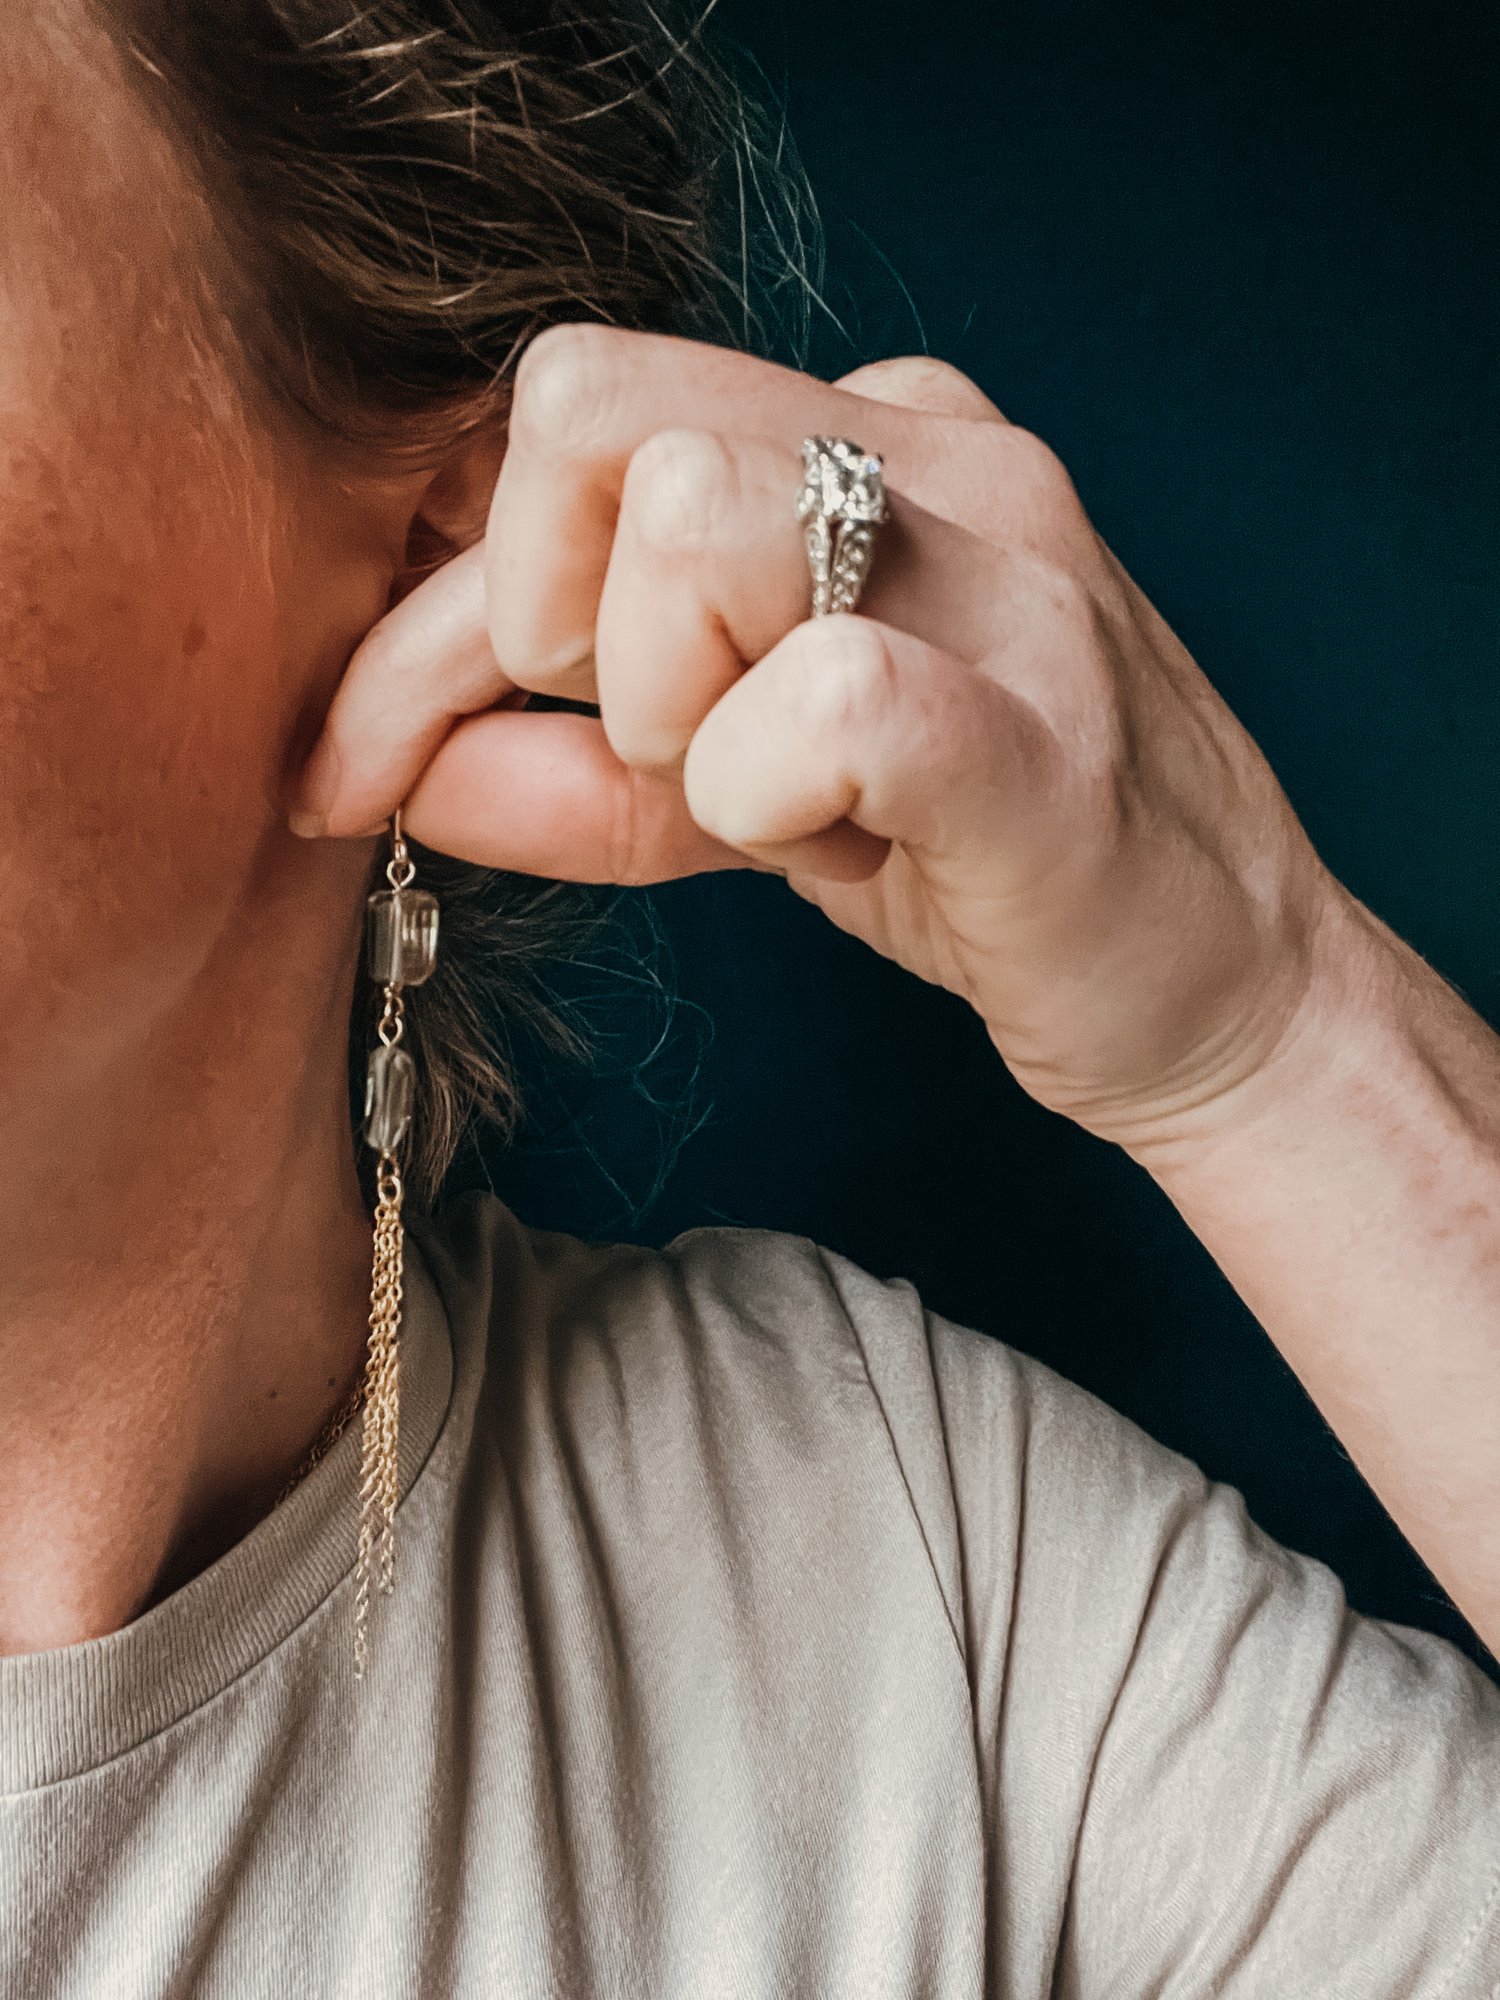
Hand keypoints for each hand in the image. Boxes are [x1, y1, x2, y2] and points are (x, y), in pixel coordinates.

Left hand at [291, 325, 1336, 1154]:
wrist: (1217, 988)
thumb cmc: (979, 865)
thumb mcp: (749, 796)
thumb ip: (577, 768)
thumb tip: (397, 773)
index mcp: (865, 435)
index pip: (568, 419)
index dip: (426, 608)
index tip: (364, 764)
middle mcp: (941, 454)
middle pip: (592, 413)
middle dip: (542, 625)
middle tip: (647, 756)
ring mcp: (1007, 574)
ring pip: (689, 521)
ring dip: (659, 708)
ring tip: (768, 806)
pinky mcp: (1039, 731)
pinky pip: (822, 697)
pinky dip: (753, 792)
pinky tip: (827, 850)